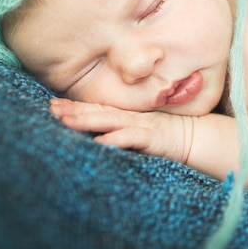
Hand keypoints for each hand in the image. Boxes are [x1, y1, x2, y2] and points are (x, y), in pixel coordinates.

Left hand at [49, 98, 194, 163]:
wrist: (196, 139)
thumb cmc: (167, 137)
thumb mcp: (141, 131)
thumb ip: (122, 130)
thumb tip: (98, 135)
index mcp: (127, 116)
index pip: (97, 108)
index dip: (76, 106)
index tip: (53, 105)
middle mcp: (130, 118)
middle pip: (98, 112)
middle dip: (74, 110)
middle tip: (51, 109)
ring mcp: (141, 126)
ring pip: (110, 121)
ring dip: (87, 120)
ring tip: (66, 121)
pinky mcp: (152, 138)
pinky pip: (131, 138)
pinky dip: (115, 140)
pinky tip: (99, 144)